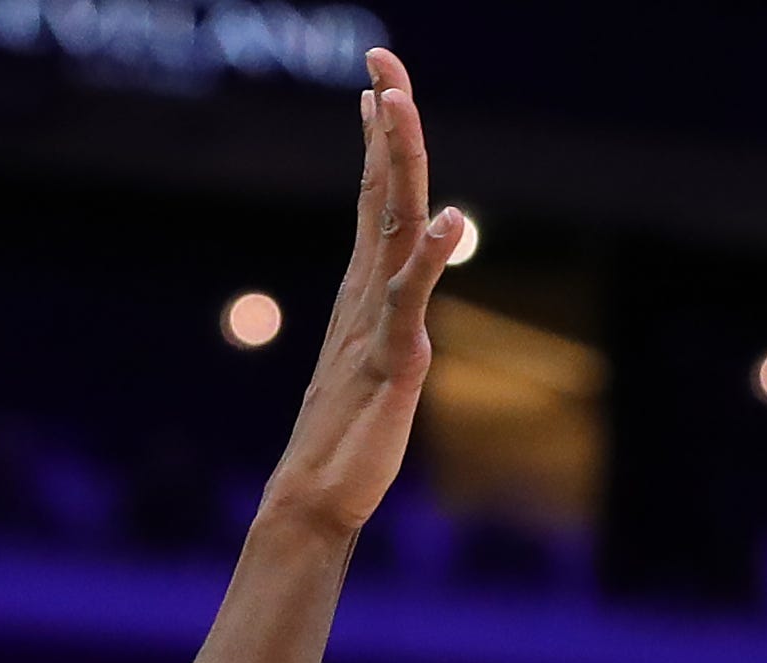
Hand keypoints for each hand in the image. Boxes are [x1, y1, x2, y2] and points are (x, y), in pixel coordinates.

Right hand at [259, 50, 461, 542]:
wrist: (316, 498)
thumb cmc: (342, 442)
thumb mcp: (369, 367)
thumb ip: (383, 329)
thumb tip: (392, 313)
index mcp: (364, 291)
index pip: (374, 198)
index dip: (378, 139)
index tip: (376, 81)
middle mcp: (367, 294)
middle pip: (382, 193)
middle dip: (387, 124)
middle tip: (382, 61)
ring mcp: (378, 322)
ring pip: (392, 227)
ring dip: (397, 163)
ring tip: (397, 104)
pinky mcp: (393, 359)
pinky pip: (411, 300)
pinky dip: (431, 258)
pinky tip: (450, 220)